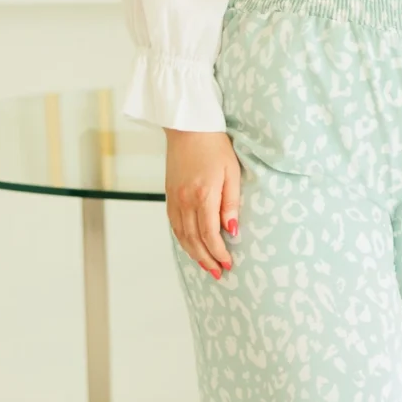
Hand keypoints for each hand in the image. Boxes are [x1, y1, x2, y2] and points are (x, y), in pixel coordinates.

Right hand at [164, 129, 240, 276]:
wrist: (188, 127)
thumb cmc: (214, 146)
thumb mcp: (231, 171)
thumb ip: (231, 202)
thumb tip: (232, 230)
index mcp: (203, 195)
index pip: (210, 234)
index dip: (219, 252)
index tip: (229, 263)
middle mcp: (185, 201)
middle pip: (194, 240)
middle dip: (207, 260)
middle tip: (218, 273)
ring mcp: (174, 199)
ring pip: (182, 236)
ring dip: (194, 254)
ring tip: (206, 266)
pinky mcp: (169, 195)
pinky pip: (174, 225)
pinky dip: (183, 240)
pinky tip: (191, 246)